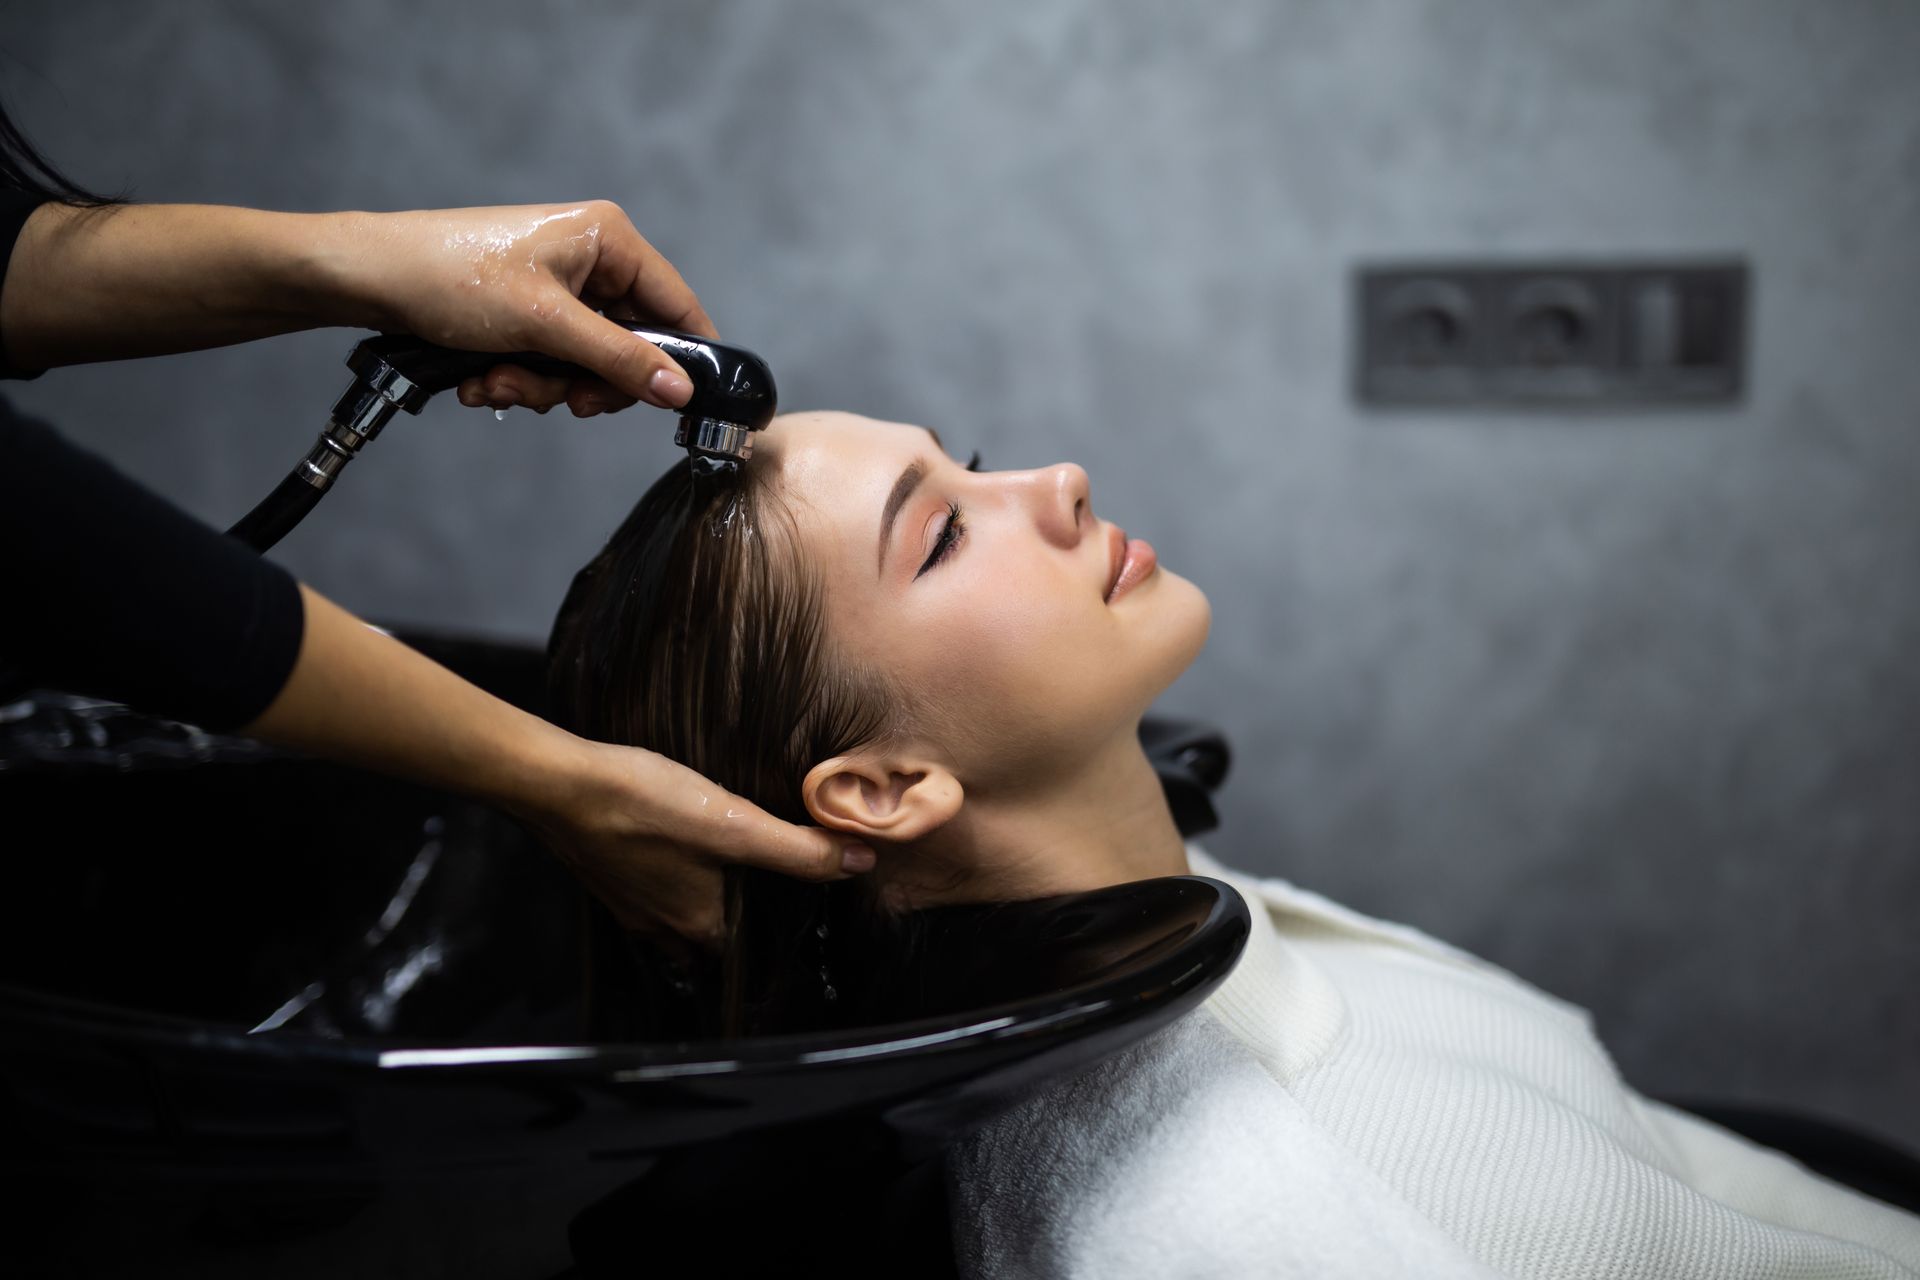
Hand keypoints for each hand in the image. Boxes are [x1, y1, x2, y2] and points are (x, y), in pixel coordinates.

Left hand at [340, 201, 717, 417]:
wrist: (369, 278)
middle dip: (587, 382)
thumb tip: (681, 391)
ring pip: (586, 362)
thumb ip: (620, 360)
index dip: (681, 361)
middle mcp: (592, 259)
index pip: (677, 306)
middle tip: (562, 402)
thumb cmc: (452, 278)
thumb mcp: (546, 326)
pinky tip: (481, 380)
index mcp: (609, 239)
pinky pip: (552, 360)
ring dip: (544, 386)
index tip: (676, 407)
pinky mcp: (530, 310)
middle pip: (631, 346)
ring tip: (497, 384)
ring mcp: (560, 286)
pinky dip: (522, 378)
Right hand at [519, 737, 877, 953]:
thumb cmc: (646, 807)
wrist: (558, 785)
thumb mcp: (733, 827)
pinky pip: (643, 887)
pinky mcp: (602, 872)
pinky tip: (669, 845)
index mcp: (697, 924)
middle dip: (729, 920)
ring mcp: (625, 902)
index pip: (741, 949)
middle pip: (705, 936)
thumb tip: (863, 863)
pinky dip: (662, 876)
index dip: (767, 930)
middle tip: (758, 891)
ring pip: (672, 914)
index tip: (788, 912)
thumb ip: (797, 850)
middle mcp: (660, 926)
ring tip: (720, 870)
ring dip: (694, 900)